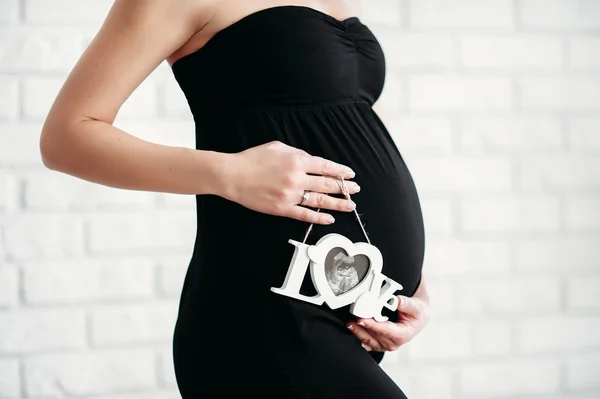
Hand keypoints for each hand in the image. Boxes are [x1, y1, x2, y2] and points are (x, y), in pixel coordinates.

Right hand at [222, 141, 359, 224]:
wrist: (232, 175)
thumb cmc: (253, 159)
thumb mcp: (277, 147)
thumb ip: (297, 153)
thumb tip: (311, 161)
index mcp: (297, 161)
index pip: (325, 167)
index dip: (340, 171)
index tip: (350, 174)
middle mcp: (297, 178)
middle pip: (327, 184)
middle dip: (344, 187)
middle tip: (356, 189)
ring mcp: (290, 195)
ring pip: (320, 201)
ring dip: (338, 204)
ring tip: (350, 205)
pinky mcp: (282, 208)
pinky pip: (305, 215)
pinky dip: (319, 217)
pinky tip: (330, 219)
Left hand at [347, 278, 429, 351]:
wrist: (416, 320)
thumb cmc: (415, 314)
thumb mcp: (415, 307)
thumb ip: (406, 304)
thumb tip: (396, 301)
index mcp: (402, 335)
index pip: (385, 331)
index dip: (372, 326)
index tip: (362, 319)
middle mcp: (393, 343)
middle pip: (374, 336)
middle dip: (362, 328)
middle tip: (352, 319)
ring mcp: (384, 345)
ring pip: (368, 341)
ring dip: (357, 333)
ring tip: (349, 324)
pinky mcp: (378, 344)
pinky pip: (365, 343)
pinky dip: (357, 337)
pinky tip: (351, 331)